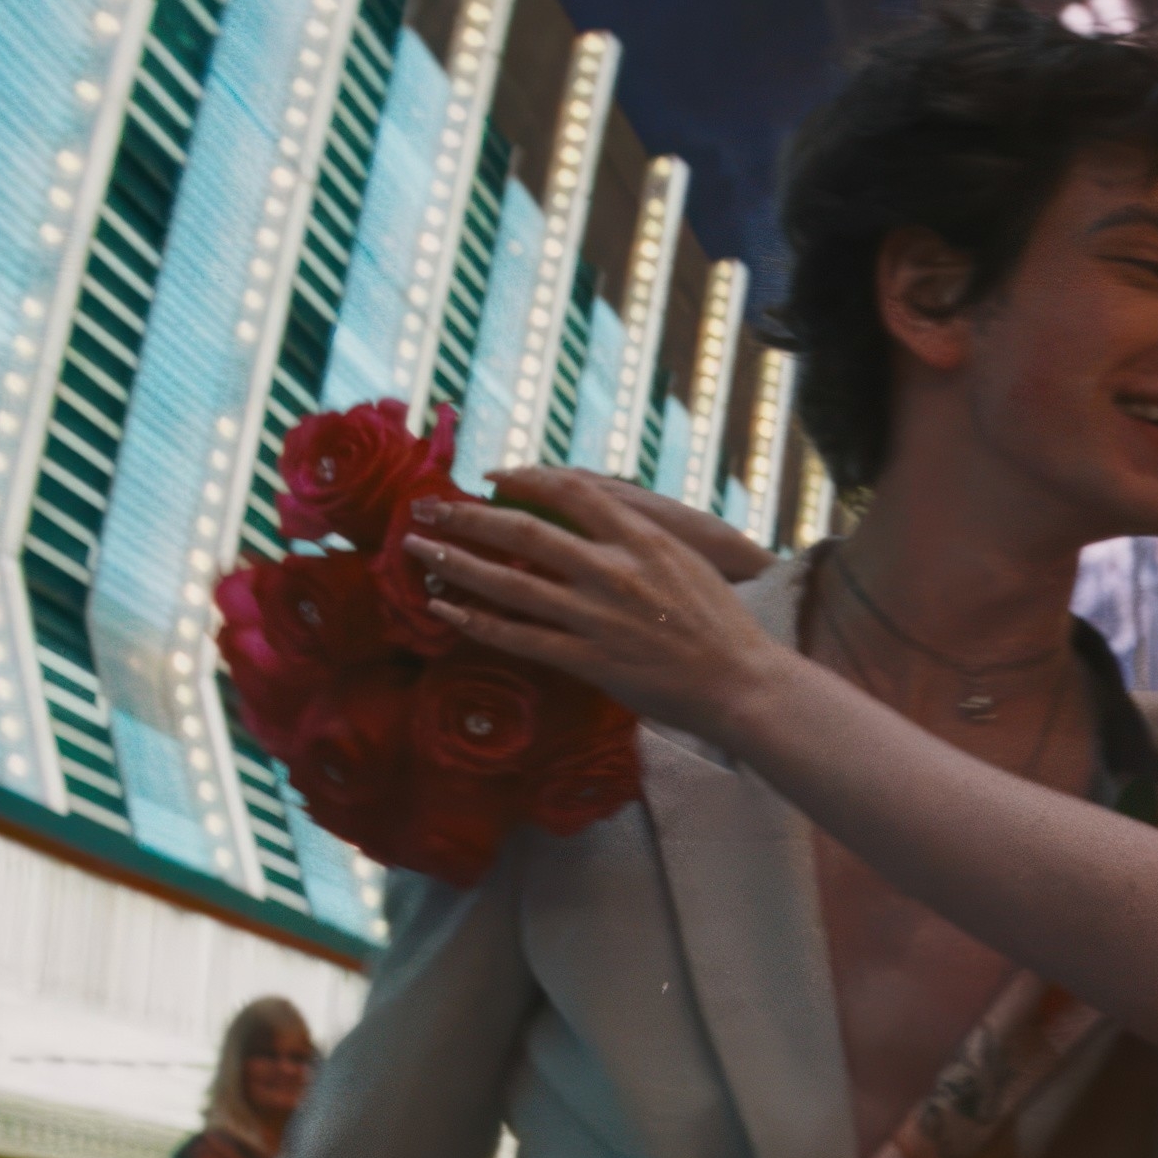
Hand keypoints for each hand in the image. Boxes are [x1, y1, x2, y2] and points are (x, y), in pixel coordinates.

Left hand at [401, 467, 789, 740]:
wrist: (740, 682)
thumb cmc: (720, 622)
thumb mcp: (686, 559)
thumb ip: (638, 537)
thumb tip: (592, 515)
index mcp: (644, 540)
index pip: (572, 492)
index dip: (524, 478)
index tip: (491, 476)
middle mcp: (614, 572)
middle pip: (525, 532)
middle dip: (468, 516)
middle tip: (427, 506)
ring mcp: (598, 618)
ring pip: (510, 584)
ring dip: (456, 564)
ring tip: (417, 550)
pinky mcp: (588, 660)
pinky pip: (518, 639)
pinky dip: (476, 623)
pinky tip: (445, 612)